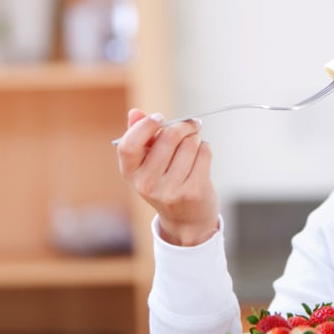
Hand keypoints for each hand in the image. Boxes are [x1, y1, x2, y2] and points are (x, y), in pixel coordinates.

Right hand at [115, 109, 219, 245]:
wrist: (186, 220)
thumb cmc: (165, 183)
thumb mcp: (147, 163)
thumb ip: (141, 136)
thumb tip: (135, 113)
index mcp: (131, 174)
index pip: (128, 146)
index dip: (144, 127)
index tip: (159, 118)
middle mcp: (147, 184)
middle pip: (169, 136)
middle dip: (183, 126)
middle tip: (191, 125)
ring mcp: (170, 190)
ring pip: (190, 143)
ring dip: (195, 139)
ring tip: (192, 150)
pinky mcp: (193, 191)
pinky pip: (204, 152)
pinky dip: (205, 149)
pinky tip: (200, 160)